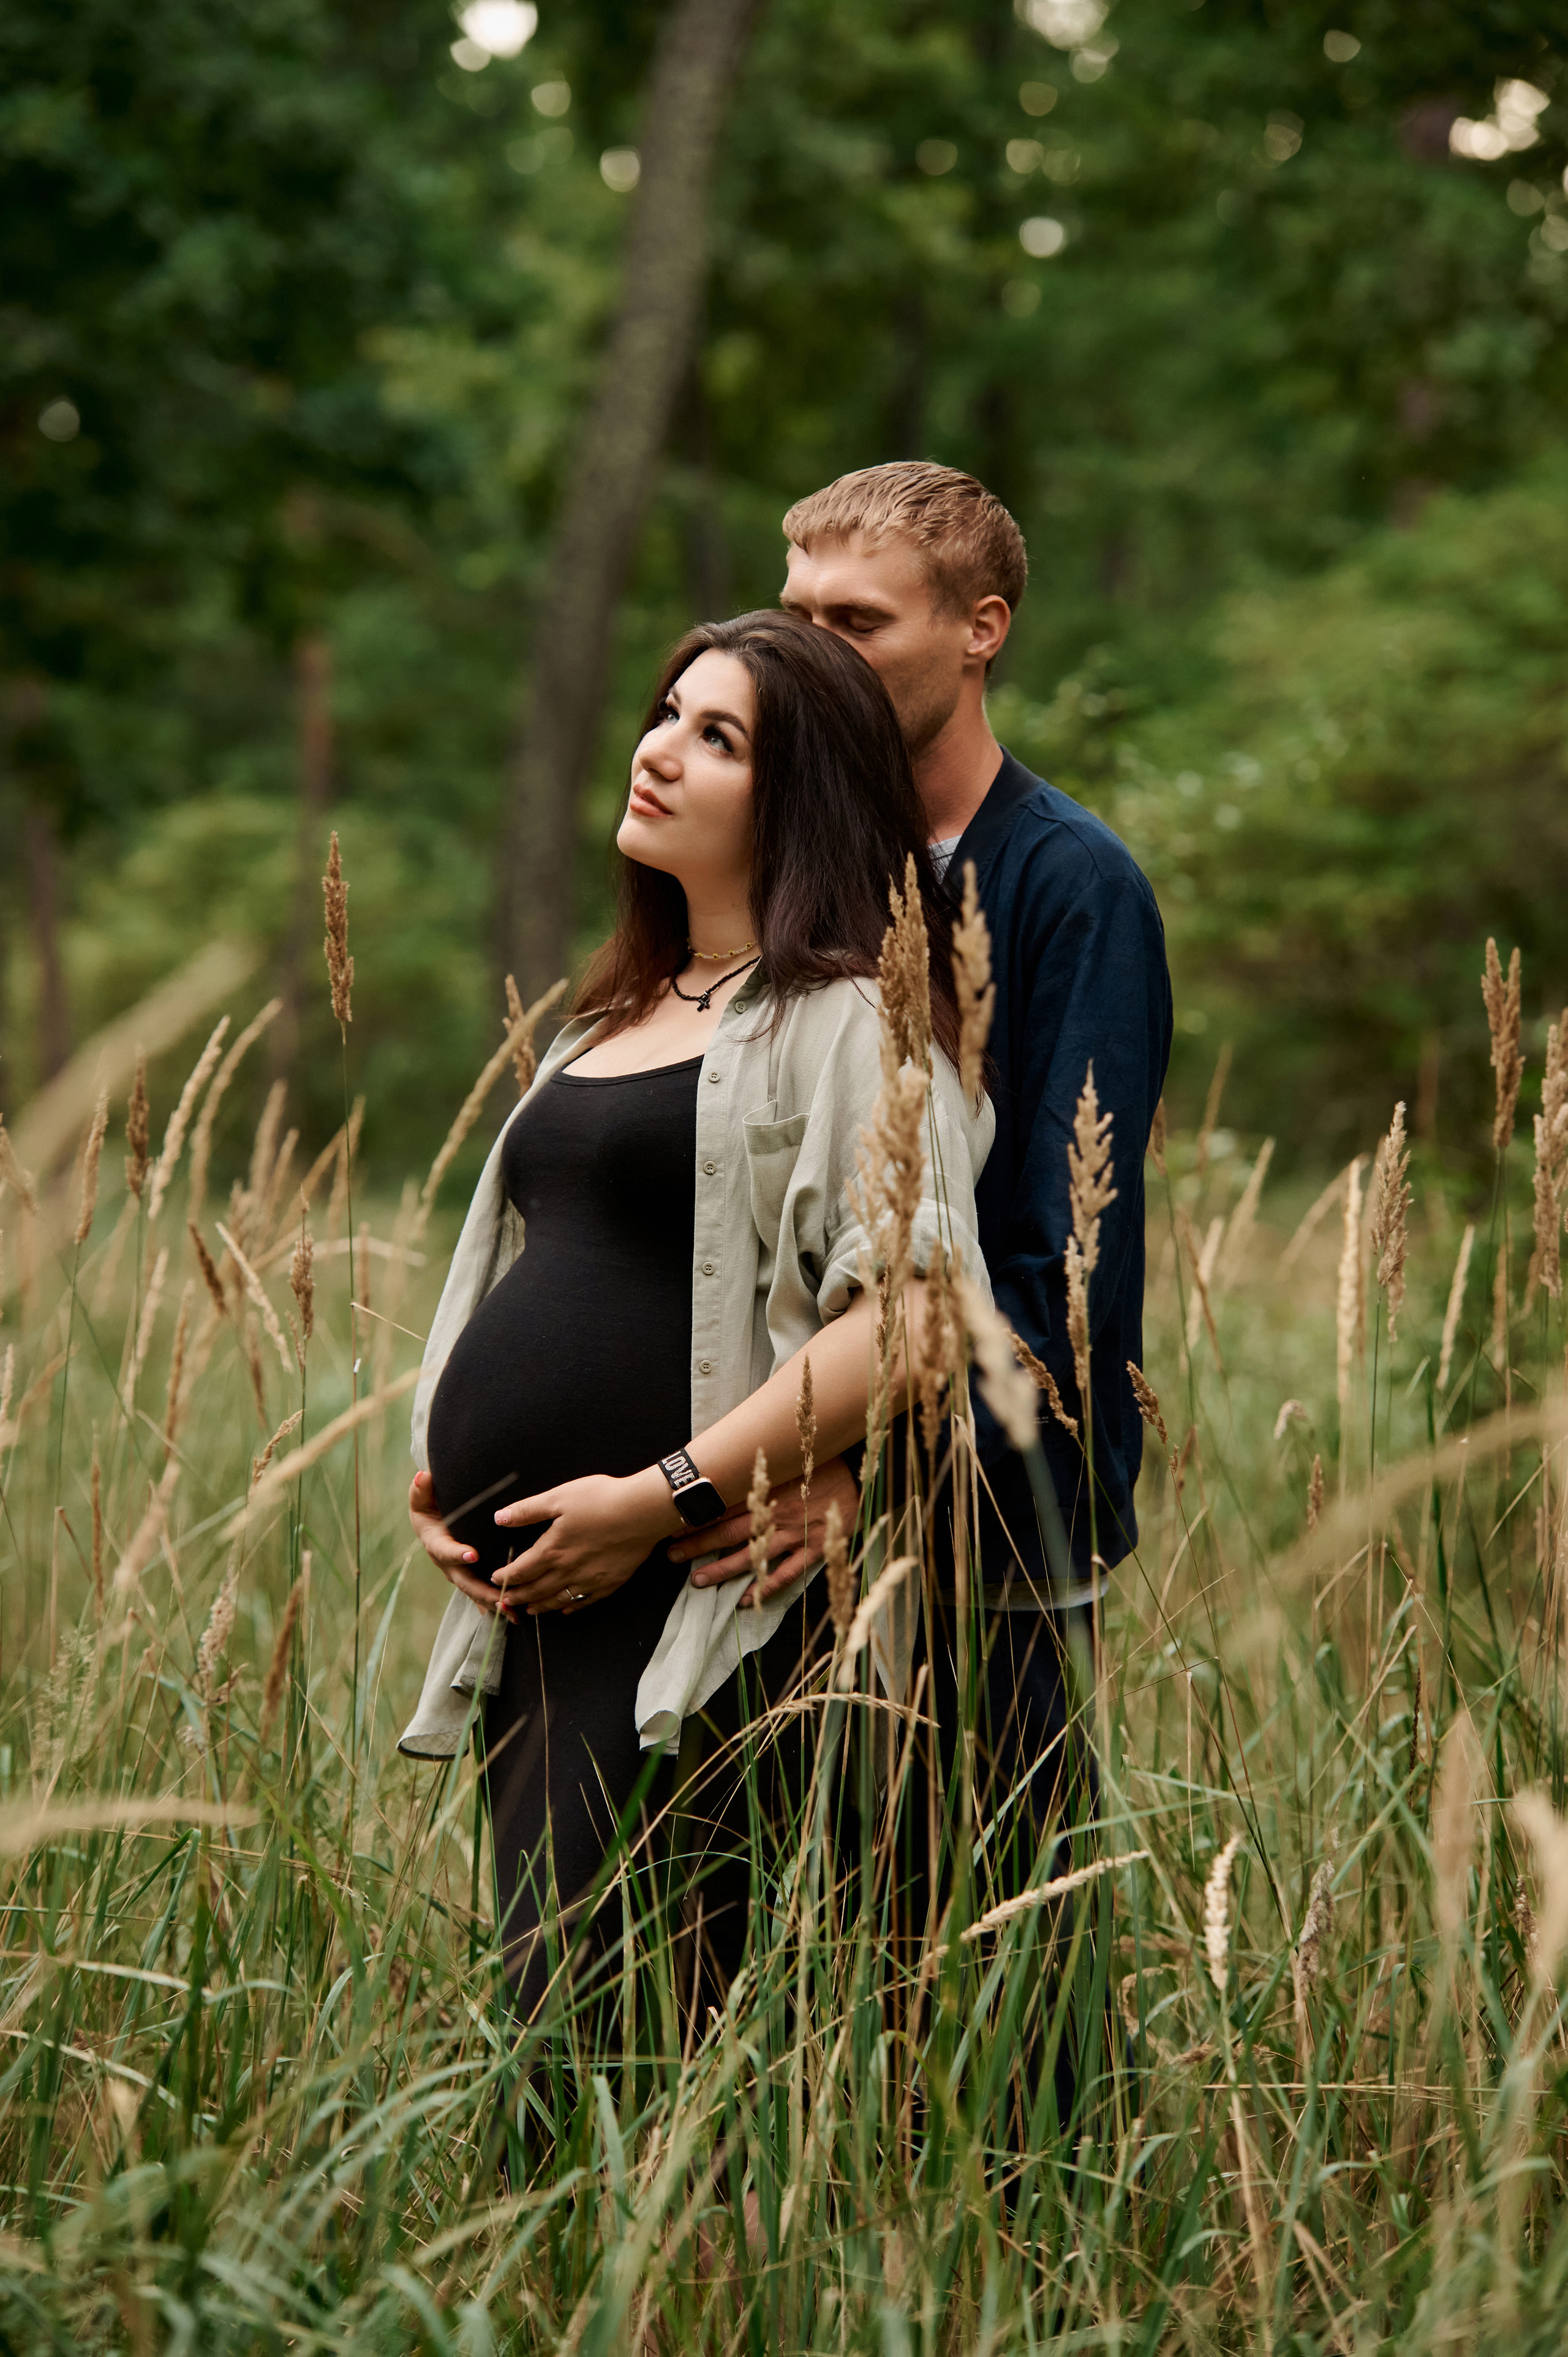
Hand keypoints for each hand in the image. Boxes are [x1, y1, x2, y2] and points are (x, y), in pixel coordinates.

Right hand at [408, 1469, 514, 1617]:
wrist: (433, 1520)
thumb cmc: (430, 1506)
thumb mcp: (422, 1497)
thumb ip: (422, 1489)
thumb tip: (423, 1476)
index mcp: (435, 1543)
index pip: (445, 1550)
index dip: (456, 1554)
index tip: (472, 1555)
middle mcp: (447, 1564)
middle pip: (464, 1581)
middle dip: (482, 1591)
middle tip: (501, 1597)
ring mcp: (458, 1573)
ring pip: (475, 1593)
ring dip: (493, 1603)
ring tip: (513, 1613)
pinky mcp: (470, 1578)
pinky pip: (482, 1596)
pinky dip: (496, 1606)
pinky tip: (514, 1616)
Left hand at [491, 1468, 679, 1615]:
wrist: (643, 1512)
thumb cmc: (602, 1500)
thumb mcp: (559, 1497)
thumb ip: (528, 1510)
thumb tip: (499, 1518)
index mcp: (552, 1550)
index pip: (521, 1571)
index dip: (505, 1577)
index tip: (496, 1579)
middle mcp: (568, 1570)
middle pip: (536, 1590)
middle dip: (518, 1597)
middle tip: (505, 1603)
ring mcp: (590, 1579)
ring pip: (558, 1599)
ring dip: (540, 1606)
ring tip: (530, 1610)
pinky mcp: (610, 1582)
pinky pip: (585, 1600)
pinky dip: (571, 1606)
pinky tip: (566, 1608)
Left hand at [676, 1451, 859, 1606]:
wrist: (859, 1473)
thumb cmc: (817, 1463)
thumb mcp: (784, 1458)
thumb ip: (756, 1468)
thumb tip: (723, 1463)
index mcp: (766, 1491)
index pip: (722, 1507)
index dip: (697, 1519)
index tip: (672, 1527)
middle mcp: (775, 1514)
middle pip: (728, 1533)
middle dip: (698, 1545)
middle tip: (672, 1555)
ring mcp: (795, 1534)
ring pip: (752, 1556)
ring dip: (722, 1570)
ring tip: (697, 1581)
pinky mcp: (814, 1548)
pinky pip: (788, 1573)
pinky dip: (767, 1587)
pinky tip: (747, 1600)